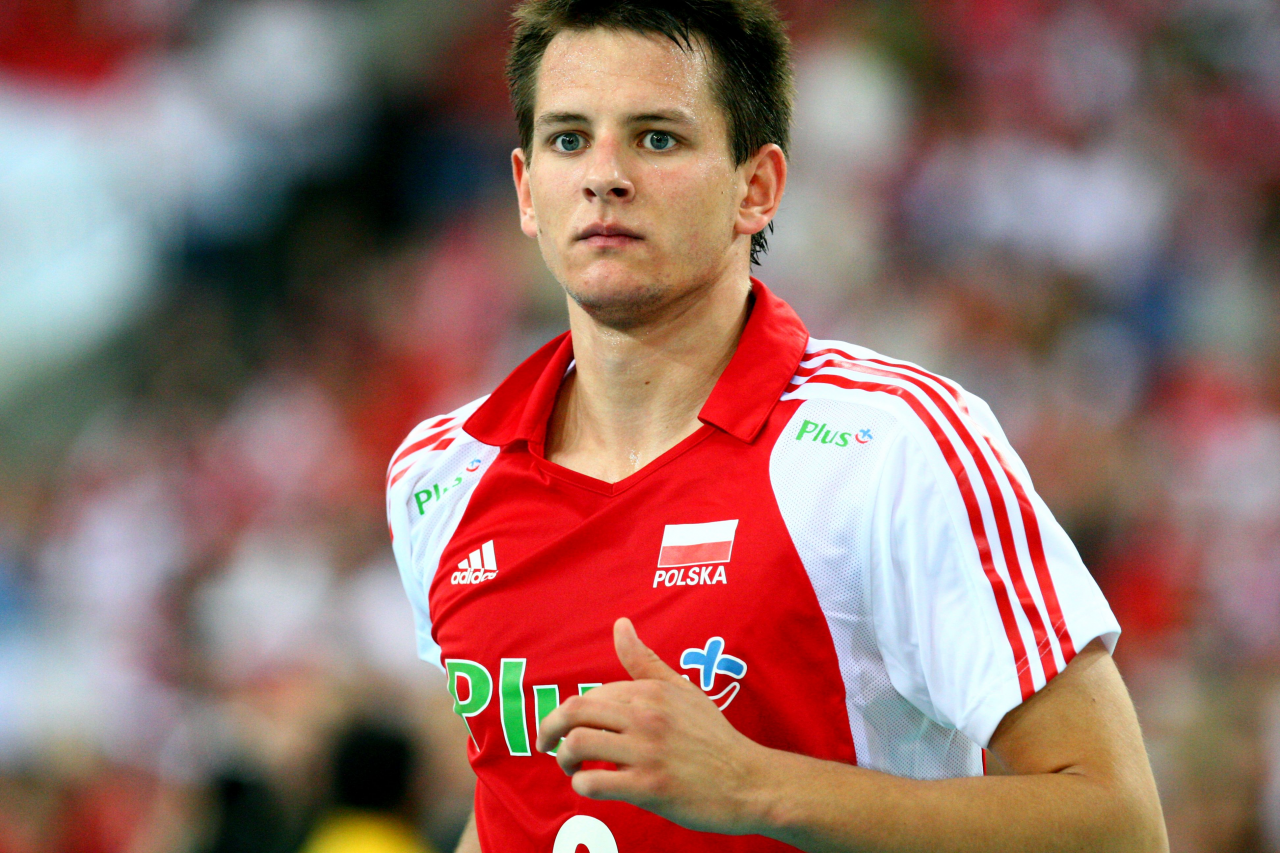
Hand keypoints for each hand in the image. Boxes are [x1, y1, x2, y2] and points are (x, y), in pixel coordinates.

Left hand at [535, 617, 771, 834]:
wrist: (748, 781)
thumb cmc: (713, 737)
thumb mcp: (683, 691)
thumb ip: (646, 661)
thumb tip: (621, 624)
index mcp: (652, 691)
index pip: (592, 695)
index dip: (573, 713)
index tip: (569, 727)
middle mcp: (647, 716)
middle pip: (575, 711)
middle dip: (550, 727)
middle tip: (547, 743)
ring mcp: (647, 752)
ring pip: (578, 744)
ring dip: (563, 758)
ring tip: (571, 766)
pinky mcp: (649, 786)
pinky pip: (594, 783)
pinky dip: (581, 785)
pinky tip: (590, 785)